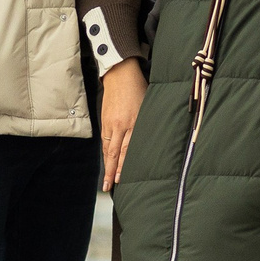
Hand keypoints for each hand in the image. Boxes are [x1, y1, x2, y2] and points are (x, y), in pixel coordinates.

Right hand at [99, 59, 145, 189]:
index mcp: (134, 121)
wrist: (120, 73)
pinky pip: (105, 141)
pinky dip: (106, 154)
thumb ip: (150, 122)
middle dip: (112, 172)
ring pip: (108, 149)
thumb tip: (154, 139)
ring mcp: (111, 123)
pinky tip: (107, 163)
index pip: (129, 148)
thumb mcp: (148, 104)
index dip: (125, 165)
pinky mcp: (105, 120)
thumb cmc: (138, 87)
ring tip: (106, 181)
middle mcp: (121, 124)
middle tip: (109, 187)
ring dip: (107, 166)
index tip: (122, 180)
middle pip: (115, 153)